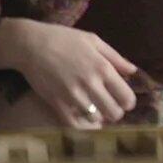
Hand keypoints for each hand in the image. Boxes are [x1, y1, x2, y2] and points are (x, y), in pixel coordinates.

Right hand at [0, 18, 138, 127]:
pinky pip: (75, 124)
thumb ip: (115, 56)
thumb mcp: (91, 39)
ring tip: (94, 110)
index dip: (128, 102)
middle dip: (115, 112)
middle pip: (114, 113)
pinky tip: (81, 117)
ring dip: (97, 117)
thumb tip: (133, 71)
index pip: (127, 97)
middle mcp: (90, 83)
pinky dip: (81, 124)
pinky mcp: (57, 102)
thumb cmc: (62, 38)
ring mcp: (73, 95)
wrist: (29, 43)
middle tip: (108, 106)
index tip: (123, 100)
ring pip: (96, 120)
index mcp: (102, 67)